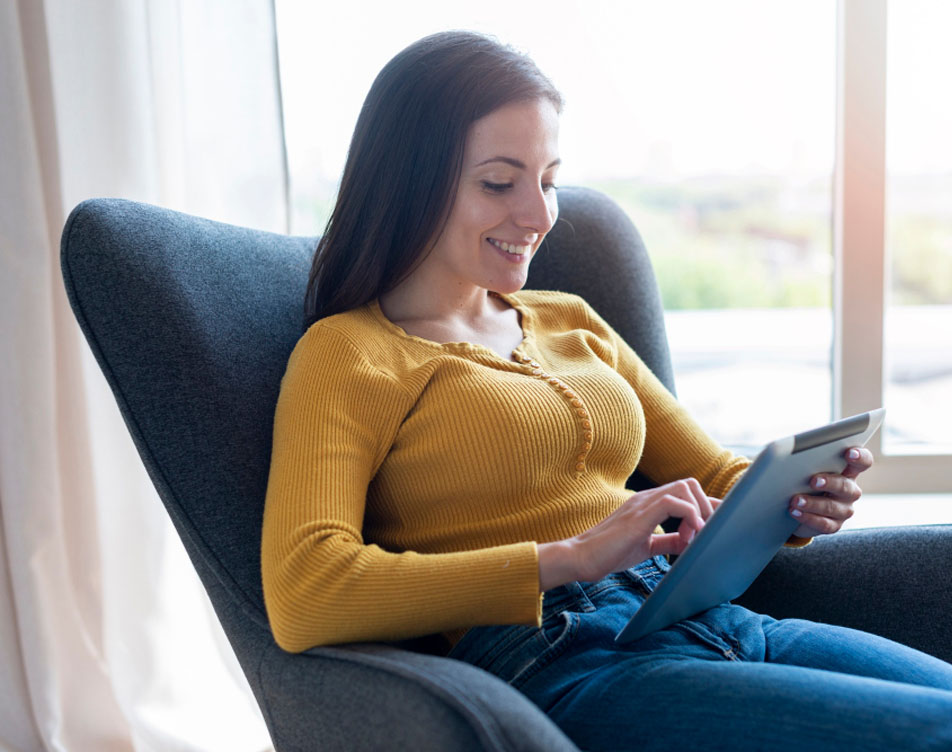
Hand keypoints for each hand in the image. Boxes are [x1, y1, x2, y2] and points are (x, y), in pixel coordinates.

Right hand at [538, 478, 719, 590]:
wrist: (581, 557)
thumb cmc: (610, 553)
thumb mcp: (647, 546)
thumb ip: (669, 540)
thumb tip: (691, 540)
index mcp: (649, 503)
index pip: (686, 491)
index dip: (708, 505)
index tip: (716, 526)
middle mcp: (647, 497)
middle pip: (690, 484)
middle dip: (706, 508)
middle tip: (704, 534)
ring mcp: (642, 503)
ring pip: (684, 487)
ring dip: (698, 511)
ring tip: (695, 536)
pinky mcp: (639, 515)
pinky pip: (672, 502)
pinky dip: (688, 516)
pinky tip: (687, 537)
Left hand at [789, 446, 872, 536]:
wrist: (792, 507)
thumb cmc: (800, 477)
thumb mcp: (803, 465)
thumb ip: (803, 456)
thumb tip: (781, 446)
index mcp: (846, 469)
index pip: (863, 461)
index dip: (860, 457)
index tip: (850, 453)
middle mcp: (849, 489)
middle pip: (846, 486)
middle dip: (830, 483)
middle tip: (813, 480)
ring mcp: (843, 509)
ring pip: (833, 507)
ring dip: (813, 503)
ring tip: (796, 500)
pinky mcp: (833, 525)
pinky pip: (824, 524)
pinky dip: (808, 517)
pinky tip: (794, 511)